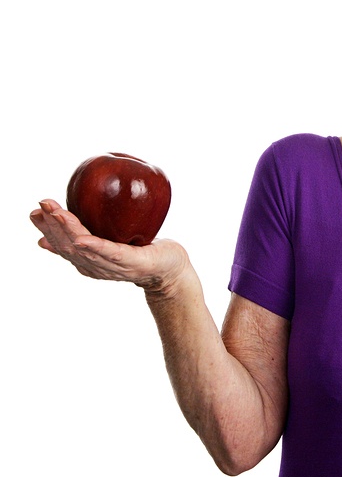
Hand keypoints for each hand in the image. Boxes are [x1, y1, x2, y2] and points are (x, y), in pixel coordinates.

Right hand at [30, 199, 186, 291]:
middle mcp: (96, 266)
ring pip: (84, 249)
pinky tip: (82, 238)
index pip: (61, 245)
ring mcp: (113, 267)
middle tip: (41, 206)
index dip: (47, 229)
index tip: (35, 212)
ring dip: (68, 230)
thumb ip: (92, 233)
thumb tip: (67, 216)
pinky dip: (94, 246)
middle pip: (68, 247)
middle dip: (51, 226)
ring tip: (57, 213)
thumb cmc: (142, 251)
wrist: (171, 270)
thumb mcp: (112, 241)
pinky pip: (110, 253)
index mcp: (88, 261)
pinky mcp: (131, 262)